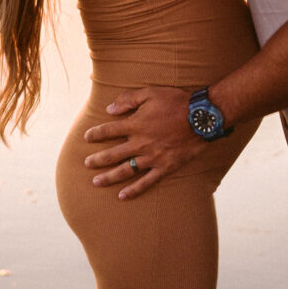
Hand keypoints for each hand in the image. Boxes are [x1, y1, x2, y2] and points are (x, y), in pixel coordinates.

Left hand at [83, 86, 204, 198]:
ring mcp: (152, 157)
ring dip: (109, 177)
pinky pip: (146, 182)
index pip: (109, 130)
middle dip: (97, 159)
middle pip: (112, 154)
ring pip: (125, 170)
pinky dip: (134, 190)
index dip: (96, 134)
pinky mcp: (165, 167)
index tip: (87, 137)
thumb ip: (128, 99)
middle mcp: (140, 143)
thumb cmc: (176, 102)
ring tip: (96, 182)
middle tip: (86, 164)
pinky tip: (122, 196)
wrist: (201, 118)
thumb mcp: (151, 92)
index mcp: (135, 124)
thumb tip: (110, 109)